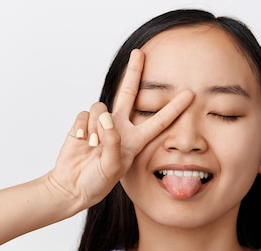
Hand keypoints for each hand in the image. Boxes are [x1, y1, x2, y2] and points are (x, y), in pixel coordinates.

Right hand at [46, 49, 193, 209]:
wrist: (71, 187)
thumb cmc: (95, 183)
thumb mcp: (112, 167)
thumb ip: (113, 141)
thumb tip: (106, 117)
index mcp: (134, 141)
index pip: (159, 121)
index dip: (174, 107)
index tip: (189, 94)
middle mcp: (119, 128)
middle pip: (129, 93)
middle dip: (134, 72)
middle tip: (140, 53)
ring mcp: (100, 125)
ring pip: (101, 107)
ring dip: (95, 126)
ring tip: (92, 146)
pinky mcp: (82, 124)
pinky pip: (84, 115)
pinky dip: (81, 128)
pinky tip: (79, 143)